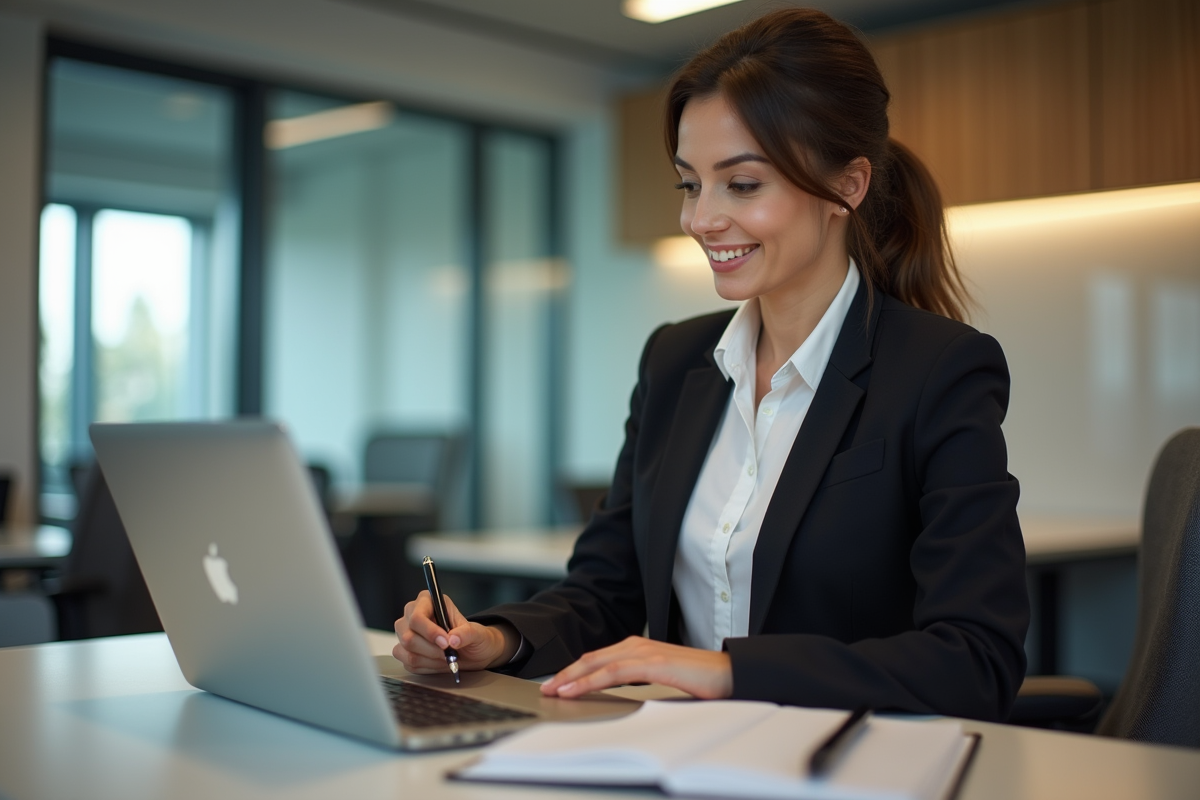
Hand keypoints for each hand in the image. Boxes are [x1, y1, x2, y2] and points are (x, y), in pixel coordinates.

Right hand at [392, 591, 516, 672]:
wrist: (472, 653)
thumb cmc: (472, 637)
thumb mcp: (477, 633)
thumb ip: (466, 633)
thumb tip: (453, 639)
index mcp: (427, 601)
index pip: (417, 616)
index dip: (430, 632)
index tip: (445, 642)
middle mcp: (412, 614)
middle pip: (408, 636)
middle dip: (431, 649)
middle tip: (448, 653)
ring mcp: (405, 633)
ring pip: (407, 650)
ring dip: (430, 658)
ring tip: (446, 656)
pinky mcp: (404, 651)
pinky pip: (408, 662)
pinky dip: (425, 666)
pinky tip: (438, 662)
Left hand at [540, 636, 732, 699]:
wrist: (728, 673)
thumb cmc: (699, 678)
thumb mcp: (661, 679)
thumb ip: (640, 680)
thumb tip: (619, 693)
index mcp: (638, 648)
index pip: (598, 659)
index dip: (575, 670)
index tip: (557, 684)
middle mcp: (637, 645)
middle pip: (592, 658)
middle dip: (566, 673)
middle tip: (546, 689)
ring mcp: (645, 652)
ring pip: (598, 663)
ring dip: (572, 677)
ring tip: (554, 691)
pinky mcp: (653, 663)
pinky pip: (614, 672)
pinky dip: (591, 680)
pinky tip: (577, 689)